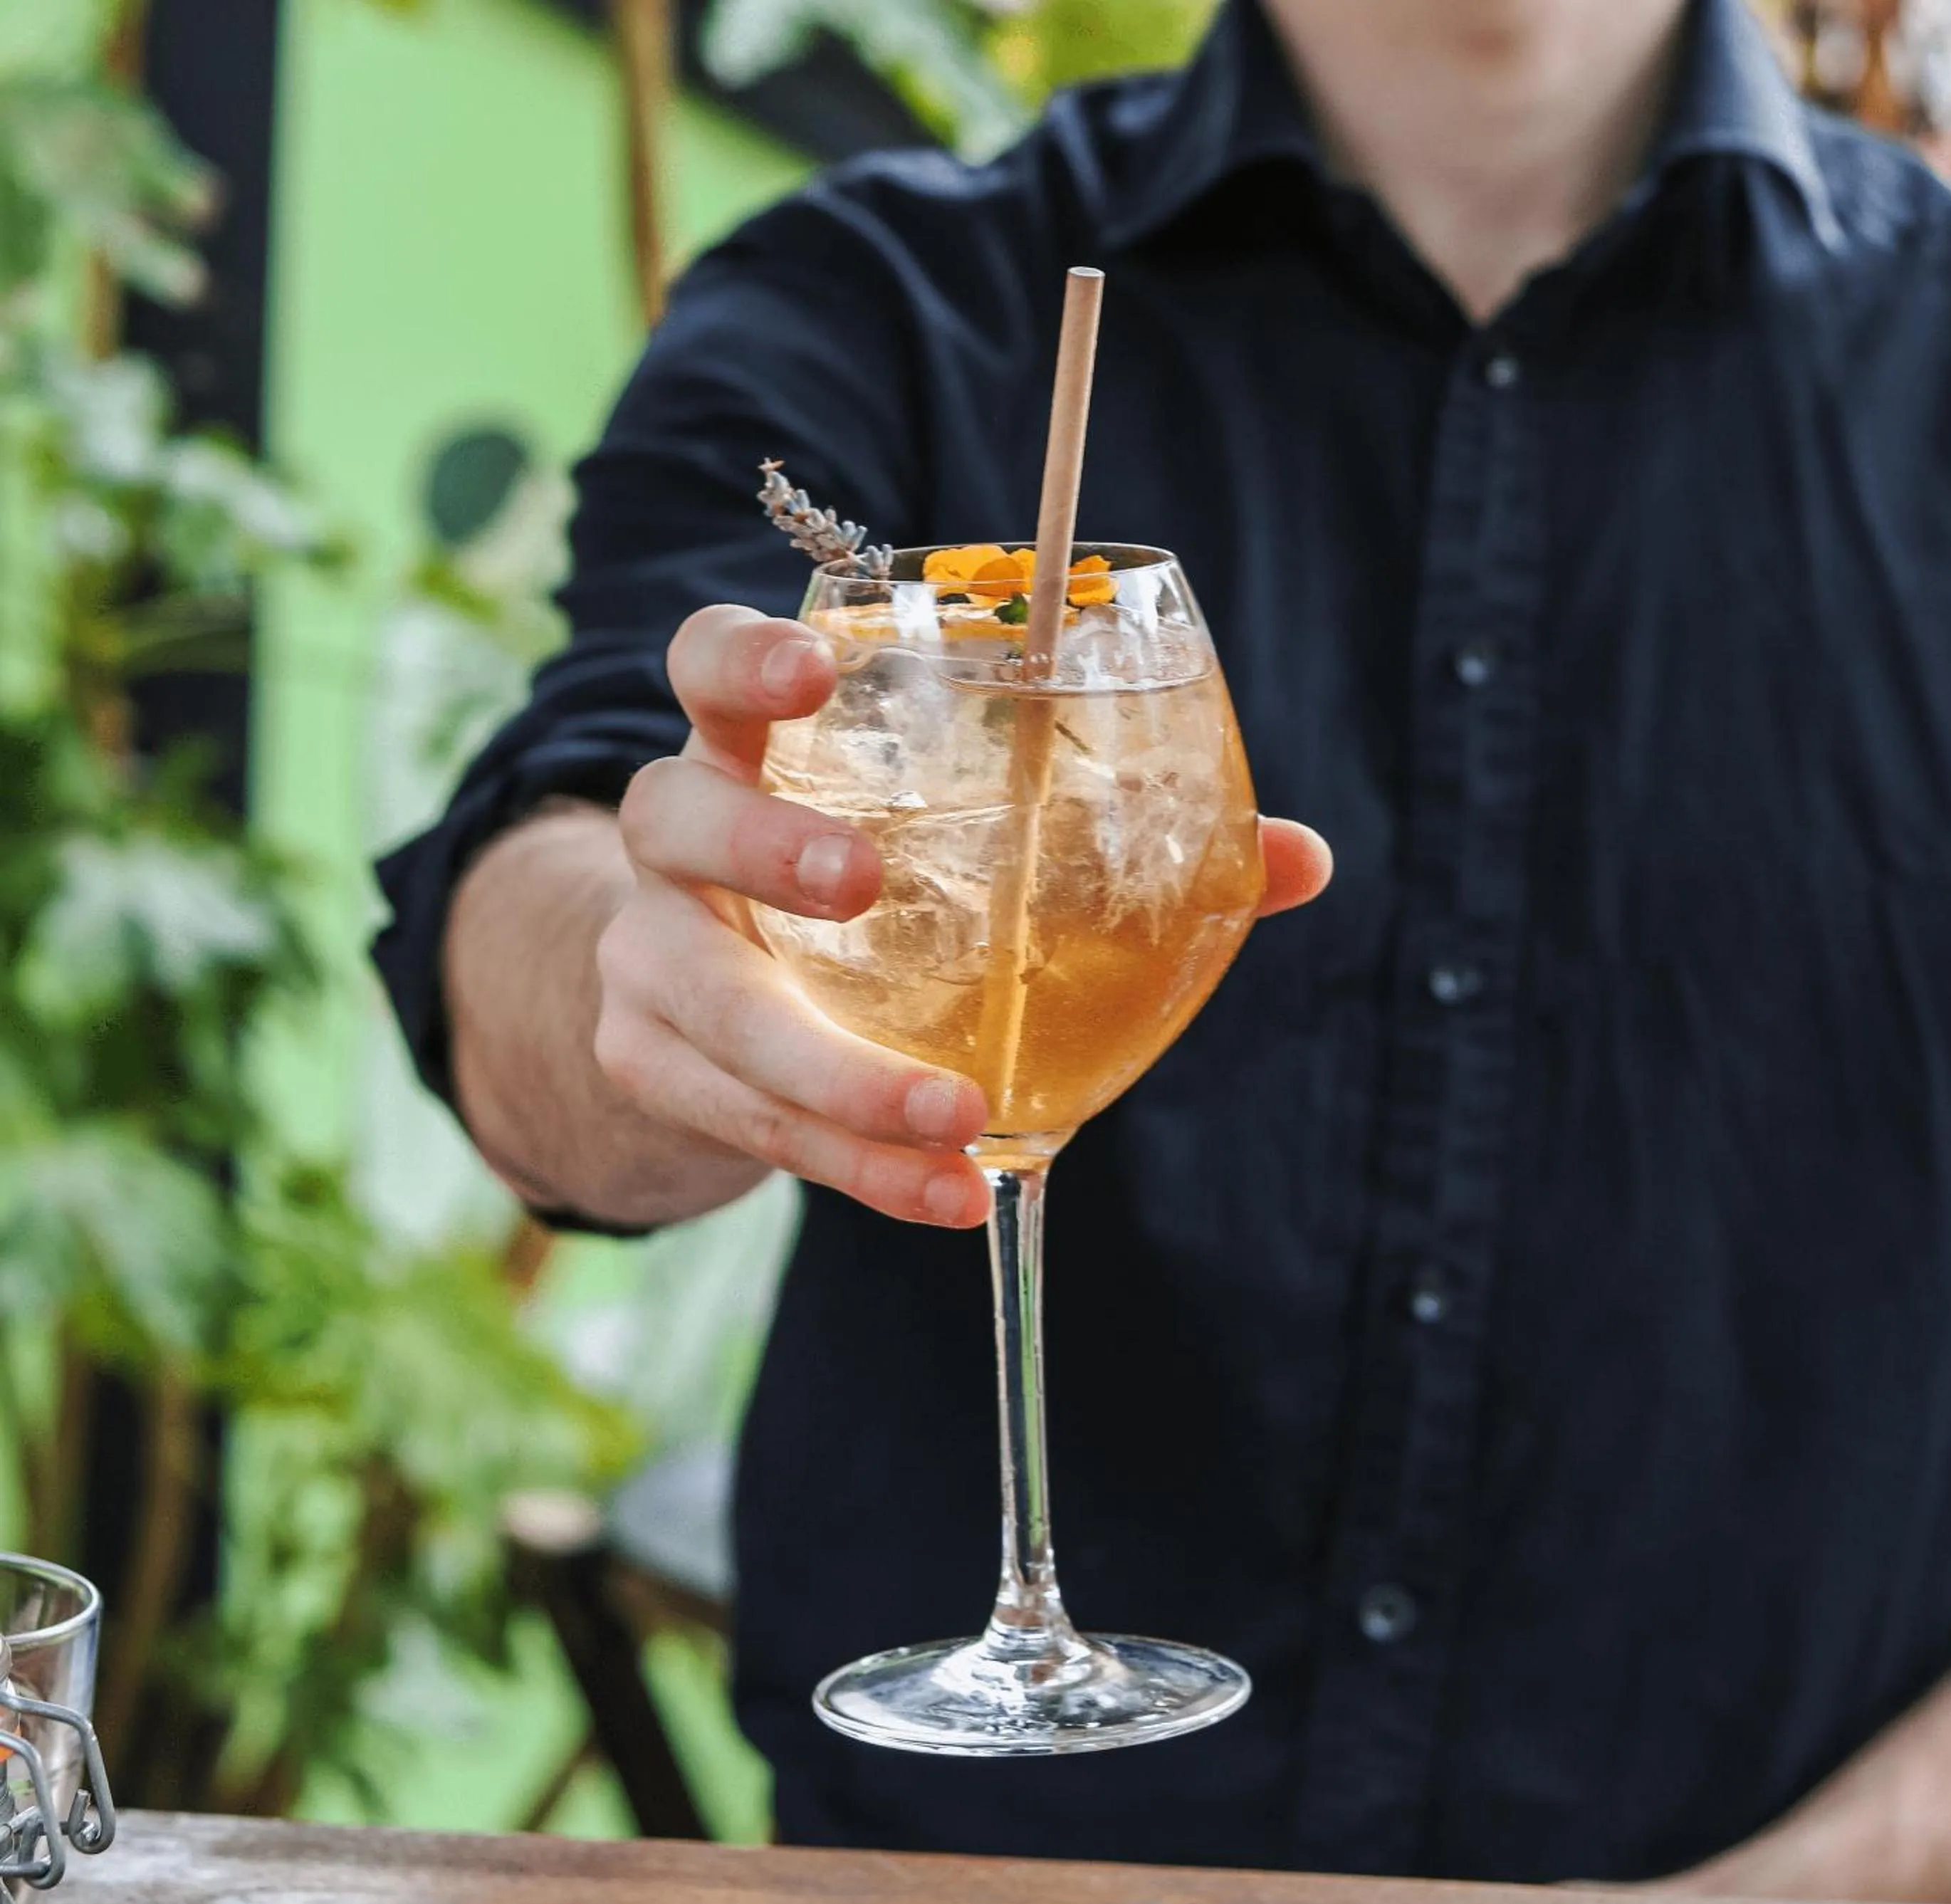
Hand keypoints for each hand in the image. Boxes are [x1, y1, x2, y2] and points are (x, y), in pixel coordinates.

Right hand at [592, 604, 1331, 1228]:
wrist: (705, 1009)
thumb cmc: (866, 898)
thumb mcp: (947, 842)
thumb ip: (1116, 842)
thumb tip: (1300, 860)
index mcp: (749, 750)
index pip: (707, 667)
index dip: (742, 658)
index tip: (809, 670)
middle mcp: (676, 844)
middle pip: (678, 819)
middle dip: (766, 847)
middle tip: (861, 883)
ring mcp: (646, 960)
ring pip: (714, 1012)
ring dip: (833, 1072)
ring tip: (951, 1119)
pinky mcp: (653, 1069)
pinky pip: (752, 1130)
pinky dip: (857, 1168)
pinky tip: (946, 1193)